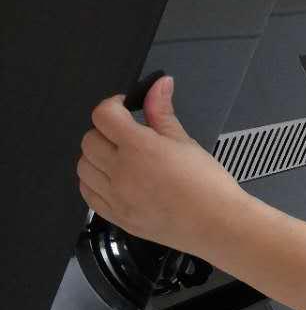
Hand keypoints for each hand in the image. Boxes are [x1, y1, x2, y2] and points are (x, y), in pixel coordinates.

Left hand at [77, 75, 246, 257]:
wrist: (216, 224)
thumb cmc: (208, 186)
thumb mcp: (185, 141)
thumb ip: (162, 112)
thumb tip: (159, 85)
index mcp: (139, 148)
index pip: (103, 115)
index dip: (113, 106)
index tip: (124, 109)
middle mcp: (122, 172)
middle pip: (89, 140)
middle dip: (105, 131)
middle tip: (126, 135)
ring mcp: (116, 196)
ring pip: (83, 167)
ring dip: (96, 157)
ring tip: (119, 158)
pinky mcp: (117, 216)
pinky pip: (88, 194)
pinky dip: (94, 183)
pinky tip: (114, 179)